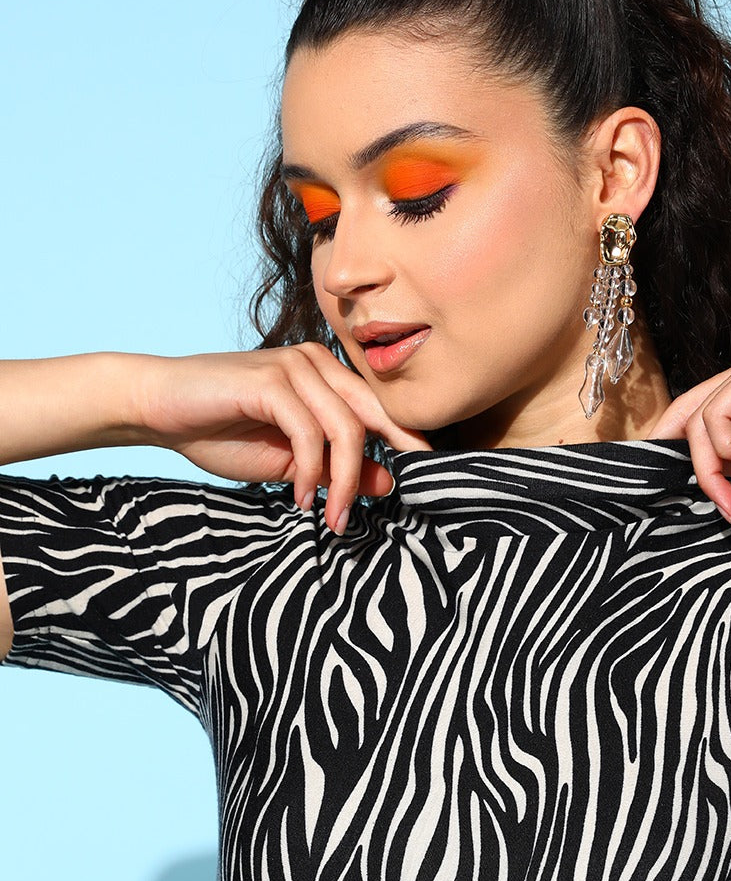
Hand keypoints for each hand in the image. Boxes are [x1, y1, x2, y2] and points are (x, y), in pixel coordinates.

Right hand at [132, 343, 432, 532]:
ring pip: (346, 428)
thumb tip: (390, 484)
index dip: (405, 446)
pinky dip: (311, 472)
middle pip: (373, 417)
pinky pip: (309, 432)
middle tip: (375, 513)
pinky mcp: (270, 380)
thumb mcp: (291, 462)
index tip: (423, 485)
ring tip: (331, 517)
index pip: (382, 410)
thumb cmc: (220, 432)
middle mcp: (318, 362)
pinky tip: (301, 498)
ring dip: (344, 481)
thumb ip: (339, 468)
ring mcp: (295, 366)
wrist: (157, 409)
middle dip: (381, 469)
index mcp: (328, 376)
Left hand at [646, 342, 730, 522]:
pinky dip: (724, 446)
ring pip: (698, 418)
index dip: (680, 451)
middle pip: (690, 414)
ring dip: (708, 467)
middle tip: (694, 500)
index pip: (701, 417)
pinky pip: (717, 413)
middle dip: (677, 459)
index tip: (681, 491)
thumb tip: (706, 473)